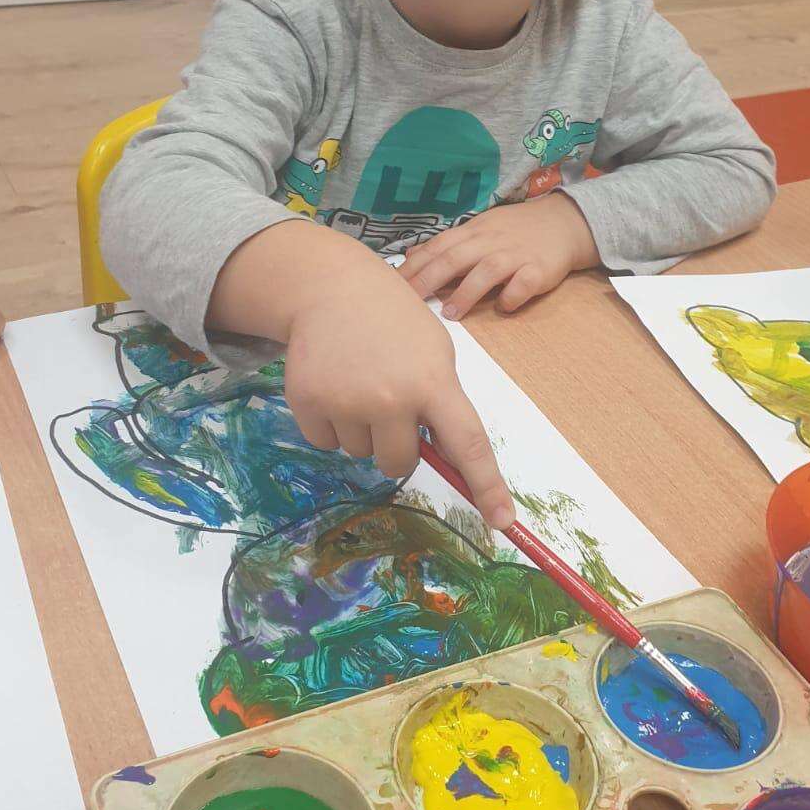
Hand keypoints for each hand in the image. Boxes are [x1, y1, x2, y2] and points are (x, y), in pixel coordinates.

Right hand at [284, 267, 513, 528]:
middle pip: (399, 463)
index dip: (487, 486)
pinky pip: (325, 443)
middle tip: (389, 402)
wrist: (333, 287)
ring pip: (359, 454)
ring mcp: (347, 401)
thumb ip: (440, 402)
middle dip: (397, 444)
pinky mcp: (307, 402)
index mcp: (434, 383)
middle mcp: (391, 398)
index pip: (469, 445)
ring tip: (358, 381)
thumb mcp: (434, 352)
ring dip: (361, 429)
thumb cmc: (395, 321)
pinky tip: (333, 384)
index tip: (502, 521)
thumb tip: (446, 460)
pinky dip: (330, 423)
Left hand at [397, 192, 597, 320]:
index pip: (437, 248)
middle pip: (455, 259)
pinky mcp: (539, 270)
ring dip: (467, 292)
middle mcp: (491, 241)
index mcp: (473, 232)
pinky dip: (512, 296)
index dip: (413, 267)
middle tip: (410, 302)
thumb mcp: (479, 229)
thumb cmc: (515, 230)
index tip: (392, 286)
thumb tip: (410, 258)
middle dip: (429, 280)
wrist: (564, 222)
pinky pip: (524, 284)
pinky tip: (503, 308)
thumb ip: (447, 245)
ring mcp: (515, 255)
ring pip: (487, 271)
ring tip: (451, 313)